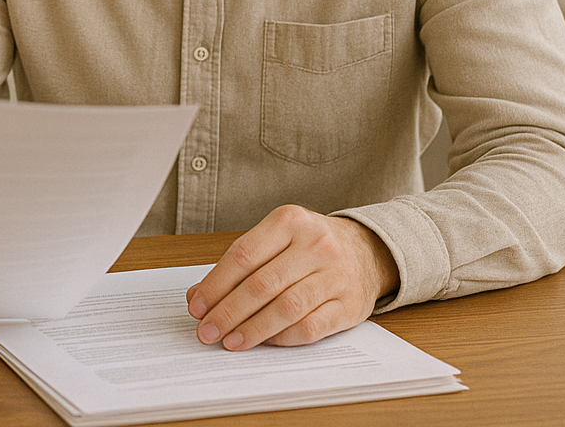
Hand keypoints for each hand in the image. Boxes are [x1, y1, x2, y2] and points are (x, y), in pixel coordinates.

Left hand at [184, 205, 398, 349]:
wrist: (367, 251)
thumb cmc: (310, 246)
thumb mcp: (276, 239)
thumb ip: (240, 263)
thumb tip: (199, 296)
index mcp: (290, 221)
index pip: (243, 255)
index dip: (216, 285)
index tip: (197, 307)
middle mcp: (316, 244)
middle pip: (262, 284)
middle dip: (228, 312)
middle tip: (207, 331)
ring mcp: (336, 275)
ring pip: (285, 308)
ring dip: (252, 329)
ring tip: (230, 341)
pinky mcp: (349, 305)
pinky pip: (310, 326)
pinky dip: (282, 337)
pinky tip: (264, 342)